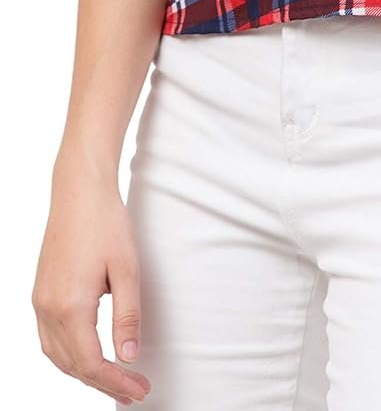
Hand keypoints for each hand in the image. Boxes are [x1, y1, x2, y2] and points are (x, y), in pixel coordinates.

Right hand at [32, 165, 151, 404]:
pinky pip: (49, 339)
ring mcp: (39, 302)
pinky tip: (87, 354)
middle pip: (72, 366)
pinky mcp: (40, 293)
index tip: (139, 391)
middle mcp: (48, 309)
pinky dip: (68, 355)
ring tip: (113, 379)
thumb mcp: (127, 269)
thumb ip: (128, 316)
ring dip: (83, 372)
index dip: (115, 383)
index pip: (91, 364)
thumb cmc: (106, 223)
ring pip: (57, 356)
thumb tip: (129, 357)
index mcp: (70, 306)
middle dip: (102, 383)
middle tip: (132, 391)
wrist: (79, 191)